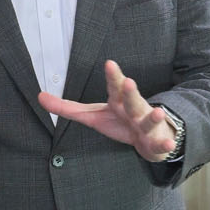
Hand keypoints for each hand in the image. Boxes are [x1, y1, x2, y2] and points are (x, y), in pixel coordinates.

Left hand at [38, 60, 179, 160]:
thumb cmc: (120, 122)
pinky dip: (166, 146)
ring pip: (149, 120)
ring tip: (158, 112)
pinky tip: (169, 146)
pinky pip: (160, 144)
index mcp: (119, 101)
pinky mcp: (155, 141)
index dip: (113, 76)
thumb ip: (66, 107)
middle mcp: (134, 110)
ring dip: (153, 116)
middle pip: (132, 100)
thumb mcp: (92, 115)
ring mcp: (146, 125)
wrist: (148, 139)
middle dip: (131, 92)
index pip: (115, 87)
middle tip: (129, 82)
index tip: (109, 63)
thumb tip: (39, 96)